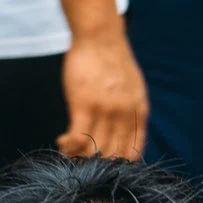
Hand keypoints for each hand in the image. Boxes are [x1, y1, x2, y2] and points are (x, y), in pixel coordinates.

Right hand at [58, 30, 147, 157]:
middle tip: (81, 162)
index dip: (118, 166)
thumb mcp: (134, 89)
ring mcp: (105, 110)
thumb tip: (124, 135)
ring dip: (78, 156)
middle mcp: (125, 115)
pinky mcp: (83, 104)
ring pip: (94, 150)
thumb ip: (131, 112)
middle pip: (113, 156)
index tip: (103, 167)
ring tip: (69, 152)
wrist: (100, 35)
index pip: (133, 152)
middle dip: (96, 165)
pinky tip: (63, 142)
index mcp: (139, 113)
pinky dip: (69, 146)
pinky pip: (78, 138)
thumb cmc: (113, 61)